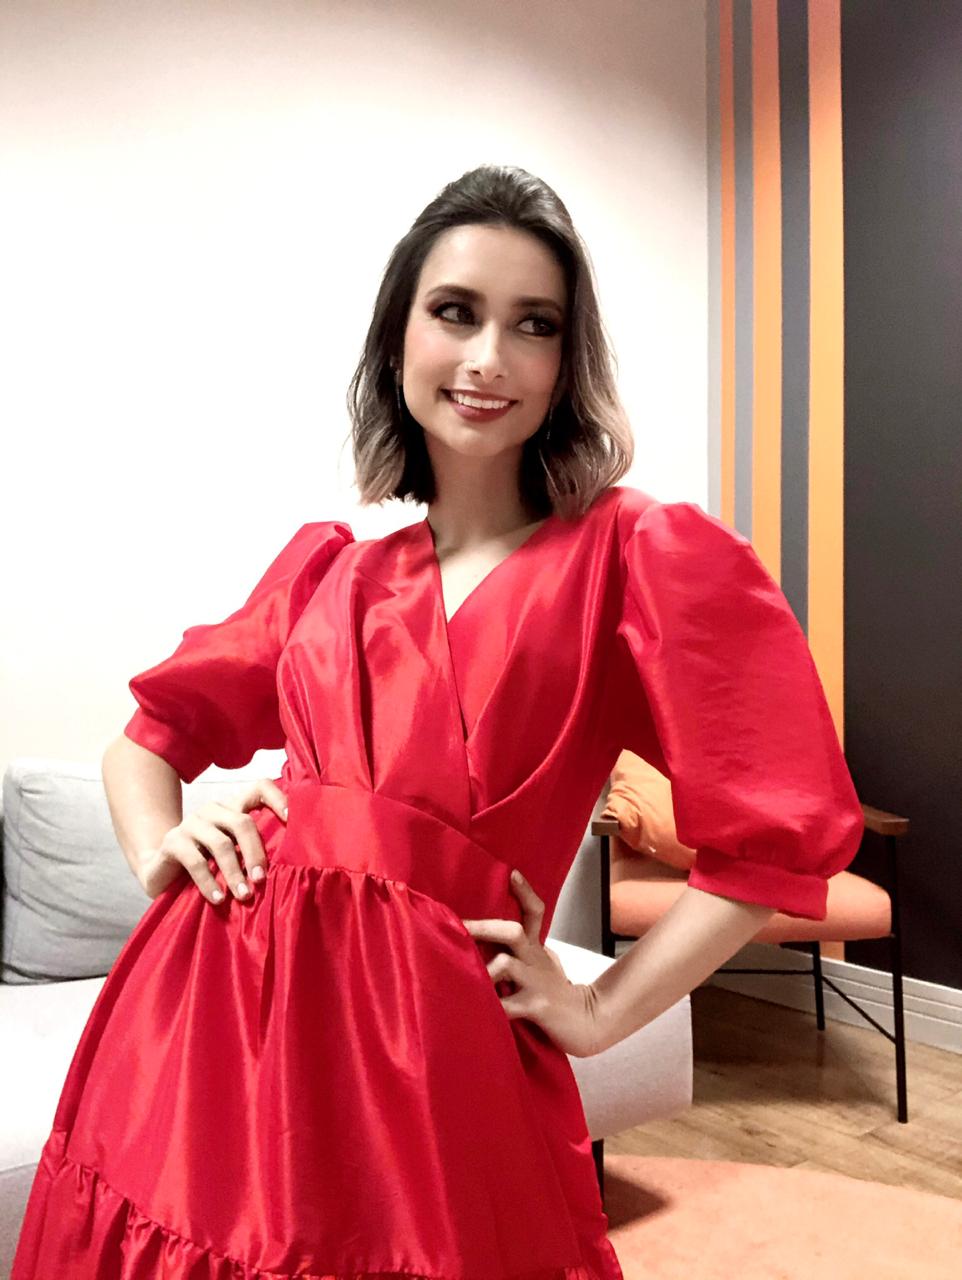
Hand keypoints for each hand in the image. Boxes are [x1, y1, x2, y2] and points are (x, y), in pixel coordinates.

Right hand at [137, 777, 288, 904]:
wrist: (162, 874)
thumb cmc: (208, 866)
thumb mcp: (234, 856)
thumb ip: (253, 851)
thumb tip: (291, 866)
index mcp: (232, 807)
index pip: (258, 787)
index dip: (277, 799)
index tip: (292, 820)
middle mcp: (213, 810)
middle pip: (242, 822)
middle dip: (255, 853)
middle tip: (261, 880)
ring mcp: (191, 823)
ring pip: (221, 844)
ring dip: (235, 872)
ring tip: (244, 896)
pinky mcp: (172, 841)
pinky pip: (196, 862)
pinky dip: (210, 883)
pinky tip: (219, 899)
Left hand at [461, 870, 602, 1057]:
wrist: (589, 1022)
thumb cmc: (556, 993)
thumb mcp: (543, 964)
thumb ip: (523, 951)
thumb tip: (489, 941)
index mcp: (536, 949)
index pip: (535, 911)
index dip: (524, 892)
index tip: (511, 873)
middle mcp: (535, 960)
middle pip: (513, 931)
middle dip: (483, 928)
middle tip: (458, 928)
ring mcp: (536, 983)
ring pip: (505, 963)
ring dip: (483, 970)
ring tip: (466, 980)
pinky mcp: (537, 1007)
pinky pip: (506, 1005)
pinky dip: (489, 1007)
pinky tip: (477, 1010)